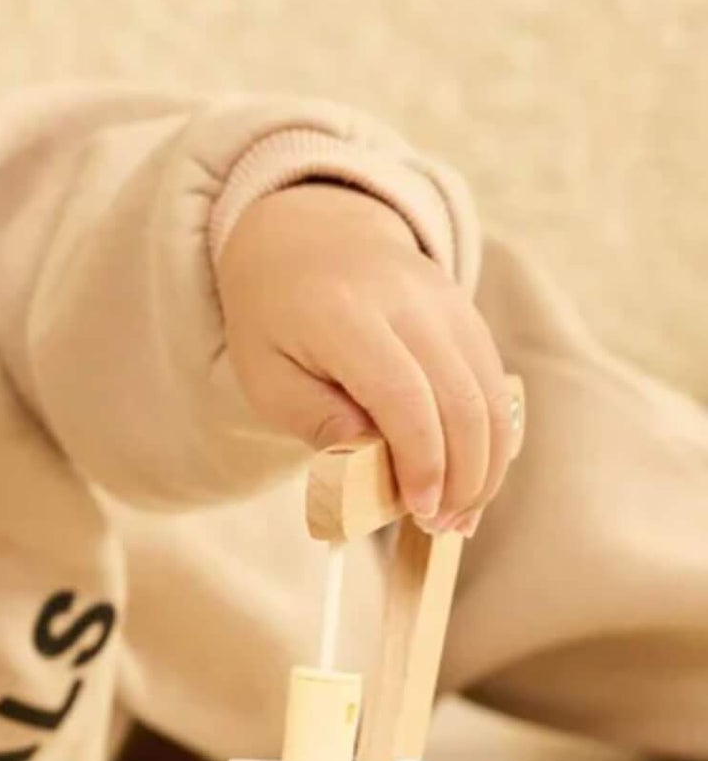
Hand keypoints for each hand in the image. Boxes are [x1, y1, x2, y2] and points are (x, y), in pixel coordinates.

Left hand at [215, 183, 517, 533]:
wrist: (308, 231)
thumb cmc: (274, 315)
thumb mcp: (266, 372)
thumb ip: (315, 418)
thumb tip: (367, 466)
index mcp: (345, 316)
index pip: (403, 396)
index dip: (421, 459)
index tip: (420, 510)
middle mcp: (409, 302)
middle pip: (461, 399)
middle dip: (463, 474)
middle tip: (444, 528)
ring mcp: (447, 302)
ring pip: (491, 393)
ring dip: (487, 463)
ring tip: (463, 516)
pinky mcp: (467, 312)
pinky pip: (494, 380)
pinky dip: (493, 434)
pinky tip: (474, 476)